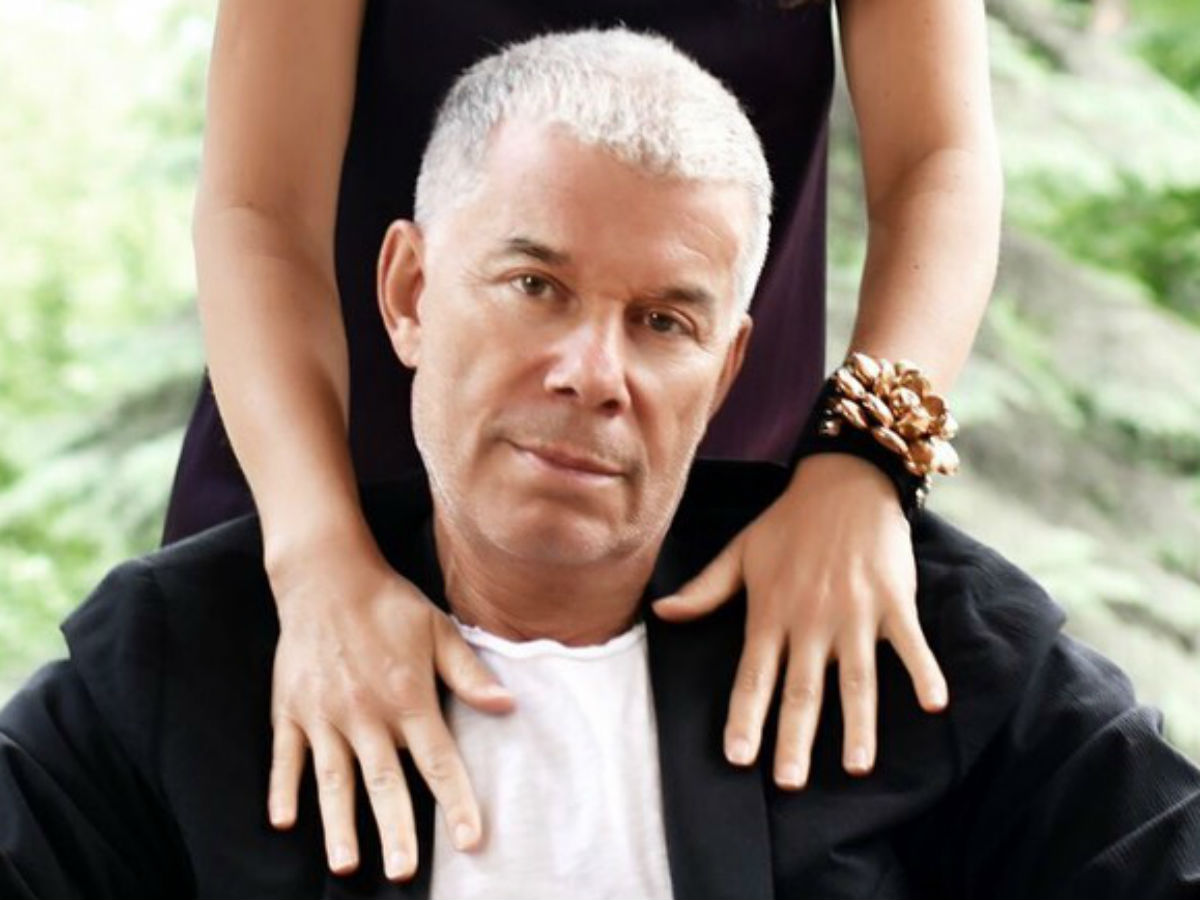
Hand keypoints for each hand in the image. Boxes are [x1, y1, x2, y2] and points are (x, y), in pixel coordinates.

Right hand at [264, 527, 513, 880]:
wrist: (326, 576)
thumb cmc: (389, 604)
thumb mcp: (438, 631)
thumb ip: (469, 675)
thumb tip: (508, 706)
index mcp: (407, 697)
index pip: (438, 761)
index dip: (457, 802)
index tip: (472, 840)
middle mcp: (365, 714)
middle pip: (384, 782)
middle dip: (396, 830)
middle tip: (405, 873)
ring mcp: (323, 715)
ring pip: (333, 780)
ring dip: (340, 823)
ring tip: (347, 865)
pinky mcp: (290, 710)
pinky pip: (286, 757)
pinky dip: (283, 789)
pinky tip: (283, 822)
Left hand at [652, 452, 947, 788]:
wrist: (843, 480)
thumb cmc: (788, 522)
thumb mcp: (740, 553)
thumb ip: (705, 590)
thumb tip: (661, 613)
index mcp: (771, 612)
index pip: (753, 676)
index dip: (745, 718)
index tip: (737, 758)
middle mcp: (810, 619)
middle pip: (802, 690)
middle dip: (795, 739)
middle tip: (790, 782)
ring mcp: (854, 611)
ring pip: (856, 678)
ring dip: (858, 724)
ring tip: (858, 767)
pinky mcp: (893, 599)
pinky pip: (910, 642)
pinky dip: (923, 671)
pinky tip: (933, 704)